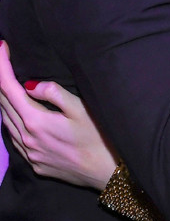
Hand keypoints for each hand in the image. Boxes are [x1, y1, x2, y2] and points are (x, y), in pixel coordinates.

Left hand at [0, 42, 116, 188]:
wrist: (108, 174)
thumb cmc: (100, 139)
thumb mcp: (81, 109)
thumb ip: (53, 93)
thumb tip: (30, 85)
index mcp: (35, 121)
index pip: (8, 87)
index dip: (1, 65)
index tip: (1, 47)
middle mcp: (26, 138)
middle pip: (2, 103)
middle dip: (0, 80)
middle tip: (2, 60)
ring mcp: (29, 153)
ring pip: (5, 121)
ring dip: (4, 100)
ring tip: (7, 83)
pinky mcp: (35, 163)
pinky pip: (13, 137)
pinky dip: (10, 120)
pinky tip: (16, 114)